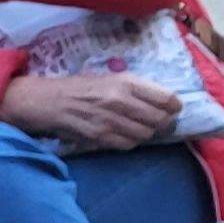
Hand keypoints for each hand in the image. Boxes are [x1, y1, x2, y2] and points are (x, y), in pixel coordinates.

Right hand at [0, 73, 179, 150]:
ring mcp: (110, 120)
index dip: (175, 106)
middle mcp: (121, 101)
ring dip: (148, 133)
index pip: (166, 98)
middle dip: (165, 122)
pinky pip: (128, 144)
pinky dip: (132, 141)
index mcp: (127, 82)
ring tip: (143, 128)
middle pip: (160, 119)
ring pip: (146, 134)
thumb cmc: (82, 87)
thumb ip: (137, 88)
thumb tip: (164, 100)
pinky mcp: (99, 136)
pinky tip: (126, 135)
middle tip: (162, 122)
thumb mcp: (112, 78)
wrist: (48, 100)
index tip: (174, 109)